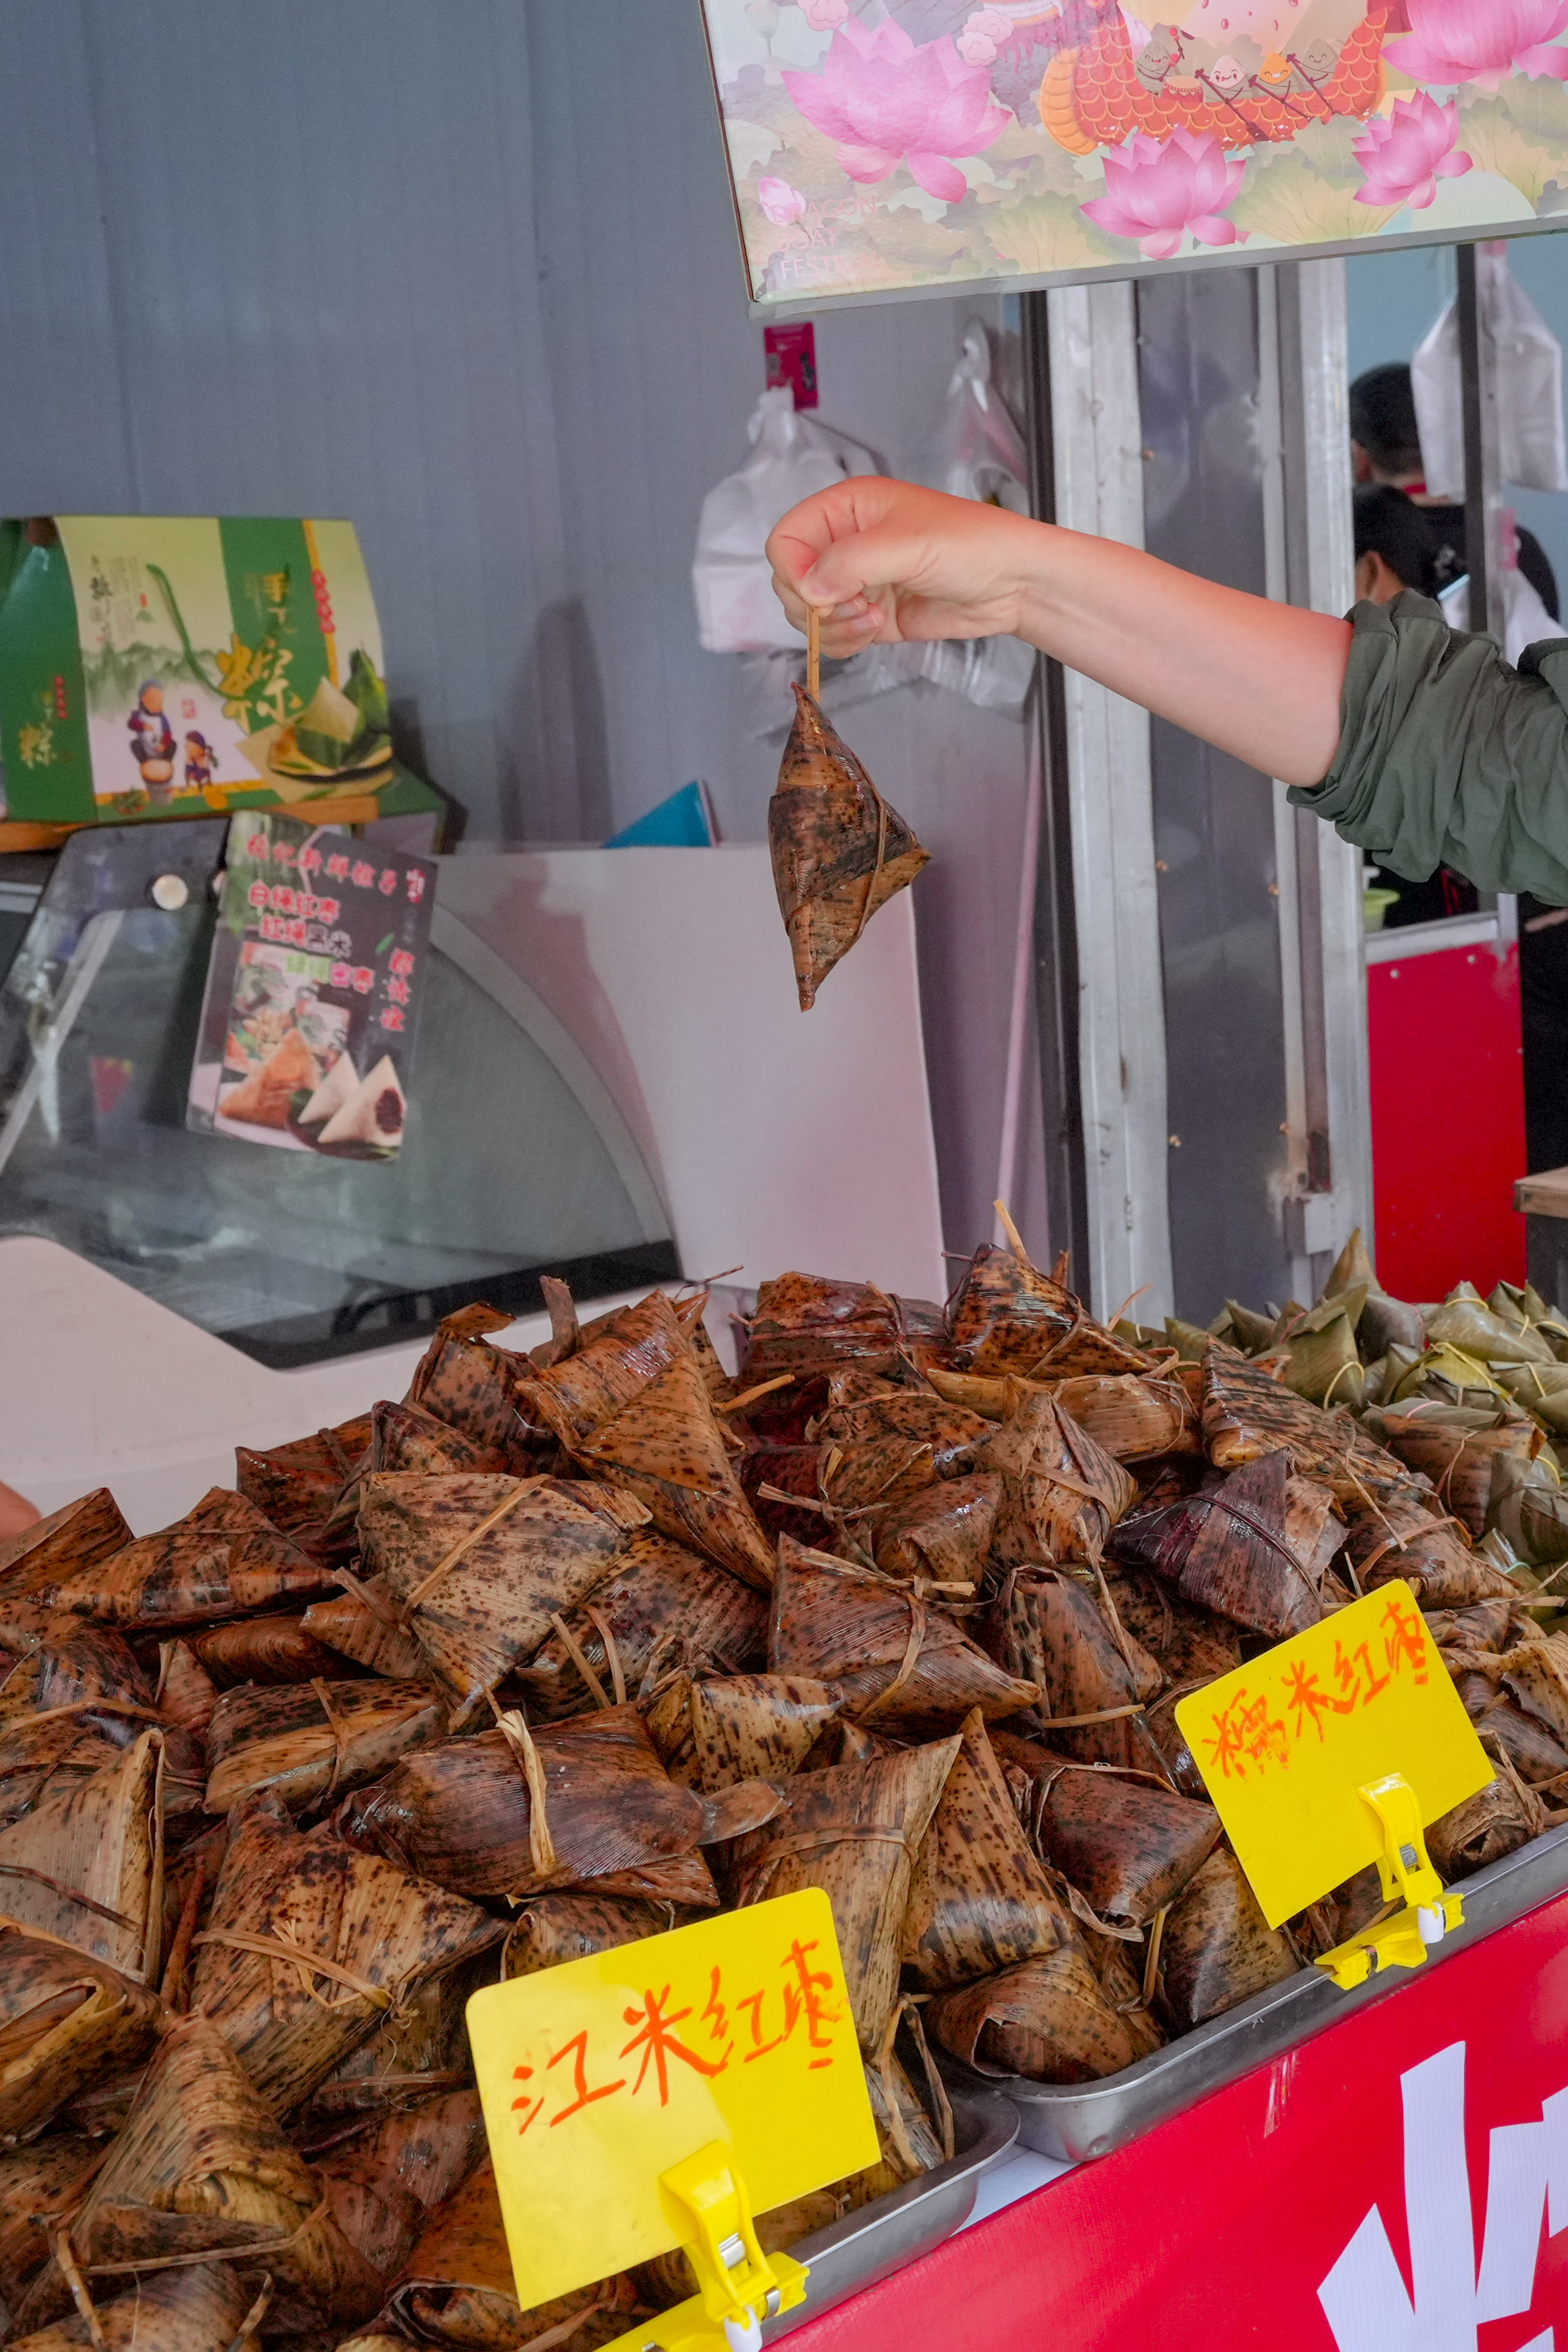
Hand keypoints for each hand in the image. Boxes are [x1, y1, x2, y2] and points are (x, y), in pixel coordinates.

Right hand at [767, 478, 1037, 657]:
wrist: (1012, 582)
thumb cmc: (970, 544)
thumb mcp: (906, 543)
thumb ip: (850, 563)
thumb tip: (810, 590)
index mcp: (846, 509)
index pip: (787, 539)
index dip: (793, 570)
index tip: (819, 593)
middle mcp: (845, 543)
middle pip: (791, 582)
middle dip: (815, 605)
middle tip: (855, 606)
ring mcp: (857, 582)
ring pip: (810, 615)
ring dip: (833, 627)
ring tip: (873, 620)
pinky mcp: (871, 616)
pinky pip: (835, 636)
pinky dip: (846, 642)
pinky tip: (876, 630)